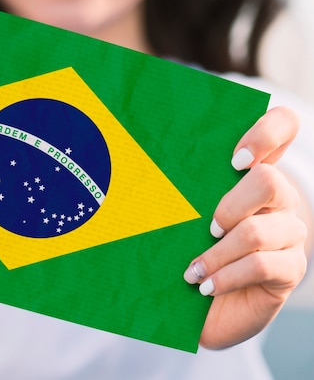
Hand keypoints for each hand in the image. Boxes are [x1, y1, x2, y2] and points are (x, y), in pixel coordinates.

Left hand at [183, 106, 308, 348]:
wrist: (208, 301)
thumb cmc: (190, 246)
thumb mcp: (185, 210)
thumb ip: (181, 185)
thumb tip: (137, 164)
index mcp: (254, 172)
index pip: (283, 126)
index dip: (267, 132)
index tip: (234, 159)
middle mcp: (280, 197)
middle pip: (269, 181)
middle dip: (228, 206)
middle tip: (207, 227)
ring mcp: (290, 232)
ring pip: (257, 230)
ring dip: (217, 252)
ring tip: (193, 269)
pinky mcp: (291, 268)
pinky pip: (261, 266)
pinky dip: (225, 276)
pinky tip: (205, 284)